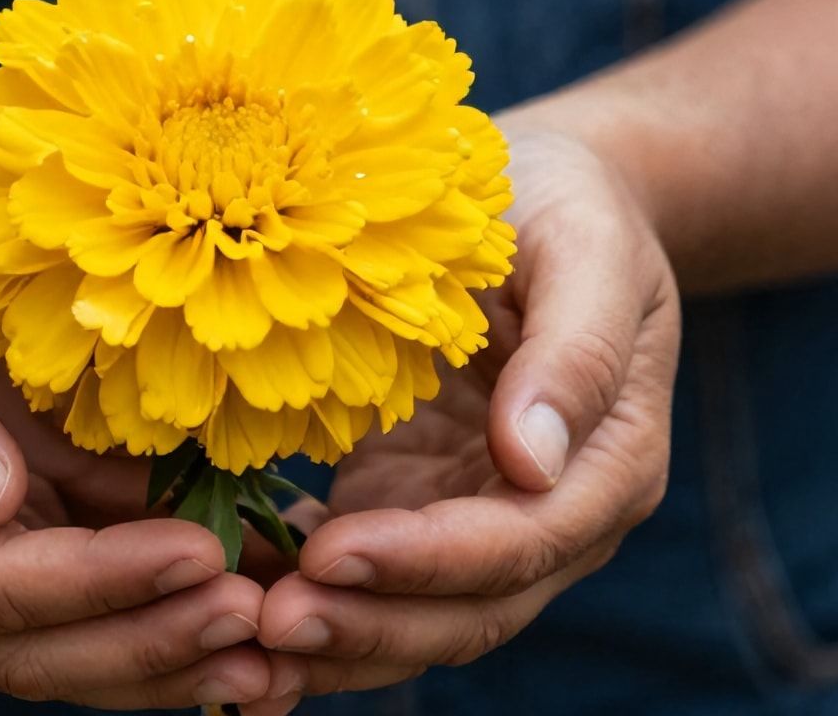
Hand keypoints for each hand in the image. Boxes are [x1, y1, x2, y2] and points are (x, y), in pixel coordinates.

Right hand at [0, 197, 272, 708]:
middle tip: (265, 622)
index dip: (104, 587)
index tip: (204, 558)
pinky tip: (233, 567)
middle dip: (154, 643)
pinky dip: (148, 587)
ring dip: (164, 641)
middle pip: (36, 648)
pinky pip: (68, 580)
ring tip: (273, 634)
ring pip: (60, 637)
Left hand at [251, 128, 680, 710]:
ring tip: (234, 638)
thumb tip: (534, 462)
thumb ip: (575, 352)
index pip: (521, 543)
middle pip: (467, 610)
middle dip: (368, 625)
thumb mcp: (587, 249)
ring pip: (411, 615)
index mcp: (608, 461)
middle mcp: (549, 515)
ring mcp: (475, 517)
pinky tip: (229, 596)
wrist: (542, 200)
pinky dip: (304, 596)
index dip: (429, 563)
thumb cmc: (566, 208)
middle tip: (267, 624)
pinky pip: (363, 577)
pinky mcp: (413, 505)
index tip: (332, 555)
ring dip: (331, 637)